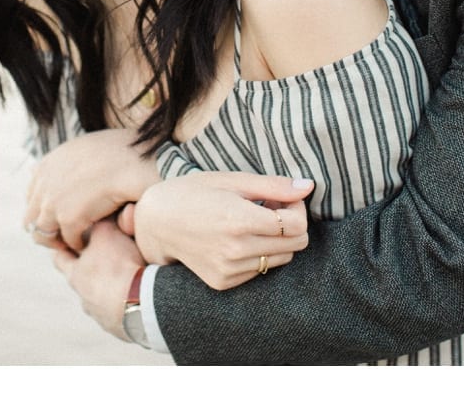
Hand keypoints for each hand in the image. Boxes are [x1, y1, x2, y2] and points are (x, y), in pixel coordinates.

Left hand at [26, 127, 159, 251]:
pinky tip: (96, 242)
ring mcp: (53, 202)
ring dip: (61, 240)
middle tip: (68, 237)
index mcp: (47, 165)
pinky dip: (82, 244)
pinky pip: (70, 241)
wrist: (136, 159)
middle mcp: (44, 184)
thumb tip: (63, 165)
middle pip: (31, 219)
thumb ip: (69, 161)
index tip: (62, 218)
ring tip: (80, 242)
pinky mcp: (68, 218)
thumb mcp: (87, 147)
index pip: (33, 197)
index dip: (46, 211)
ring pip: (44, 235)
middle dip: (48, 230)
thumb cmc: (123, 151)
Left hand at [52, 218, 144, 341]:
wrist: (144, 304)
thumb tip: (98, 213)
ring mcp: (103, 318)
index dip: (64, 246)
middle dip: (92, 269)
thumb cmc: (120, 266)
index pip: (61, 258)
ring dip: (111, 290)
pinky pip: (123, 314)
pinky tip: (140, 297)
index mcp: (75, 276)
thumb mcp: (107, 233)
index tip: (68, 237)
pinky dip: (128, 304)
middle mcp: (85, 300)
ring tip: (127, 280)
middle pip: (83, 282)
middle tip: (103, 256)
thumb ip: (99, 222)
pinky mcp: (123, 330)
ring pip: (102, 300)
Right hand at [127, 171, 312, 289]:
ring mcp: (229, 270)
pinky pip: (260, 270)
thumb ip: (273, 186)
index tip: (284, 199)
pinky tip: (237, 238)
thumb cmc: (194, 192)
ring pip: (281, 259)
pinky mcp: (223, 282)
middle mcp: (236, 250)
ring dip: (276, 240)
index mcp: (239, 221)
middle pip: (295, 245)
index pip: (298, 226)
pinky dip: (258, 254)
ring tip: (252, 223)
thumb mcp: (232, 180)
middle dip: (291, 225)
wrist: (155, 222)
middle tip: (271, 209)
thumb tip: (308, 186)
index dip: (298, 210)